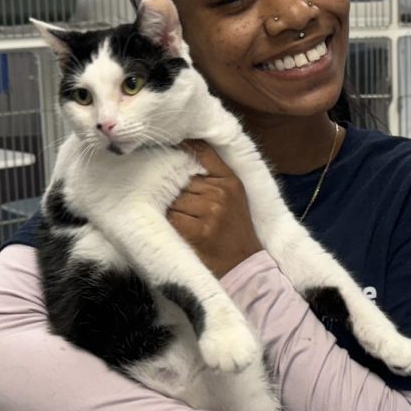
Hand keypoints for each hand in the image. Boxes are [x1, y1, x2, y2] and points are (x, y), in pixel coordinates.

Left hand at [168, 141, 262, 277]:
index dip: (182, 147)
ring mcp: (211, 211)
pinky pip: (171, 218)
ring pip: (173, 198)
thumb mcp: (232, 197)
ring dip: (170, 208)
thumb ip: (212, 176)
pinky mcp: (199, 230)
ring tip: (180, 220)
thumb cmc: (234, 230)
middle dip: (172, 189)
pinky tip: (175, 229)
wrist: (244, 265)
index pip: (201, 152)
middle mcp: (221, 192)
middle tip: (176, 203)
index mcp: (230, 180)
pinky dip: (168, 223)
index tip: (166, 146)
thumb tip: (180, 152)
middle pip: (180, 179)